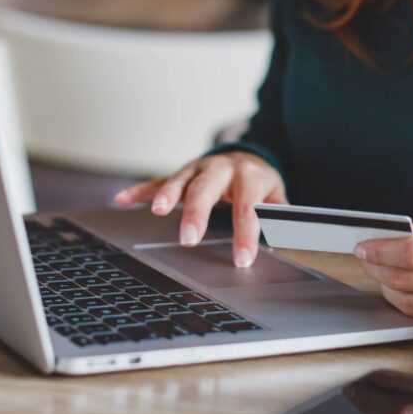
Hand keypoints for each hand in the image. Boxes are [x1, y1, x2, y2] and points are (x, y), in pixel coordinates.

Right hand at [114, 152, 286, 267]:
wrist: (245, 154)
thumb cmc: (259, 181)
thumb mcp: (276, 193)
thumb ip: (280, 213)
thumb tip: (290, 234)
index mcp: (248, 176)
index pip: (247, 207)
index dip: (245, 234)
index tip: (242, 259)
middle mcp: (220, 169)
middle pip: (206, 190)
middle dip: (196, 213)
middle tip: (189, 239)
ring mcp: (197, 169)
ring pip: (180, 181)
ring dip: (166, 195)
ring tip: (156, 211)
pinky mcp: (181, 174)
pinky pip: (158, 181)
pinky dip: (140, 190)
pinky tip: (122, 200)